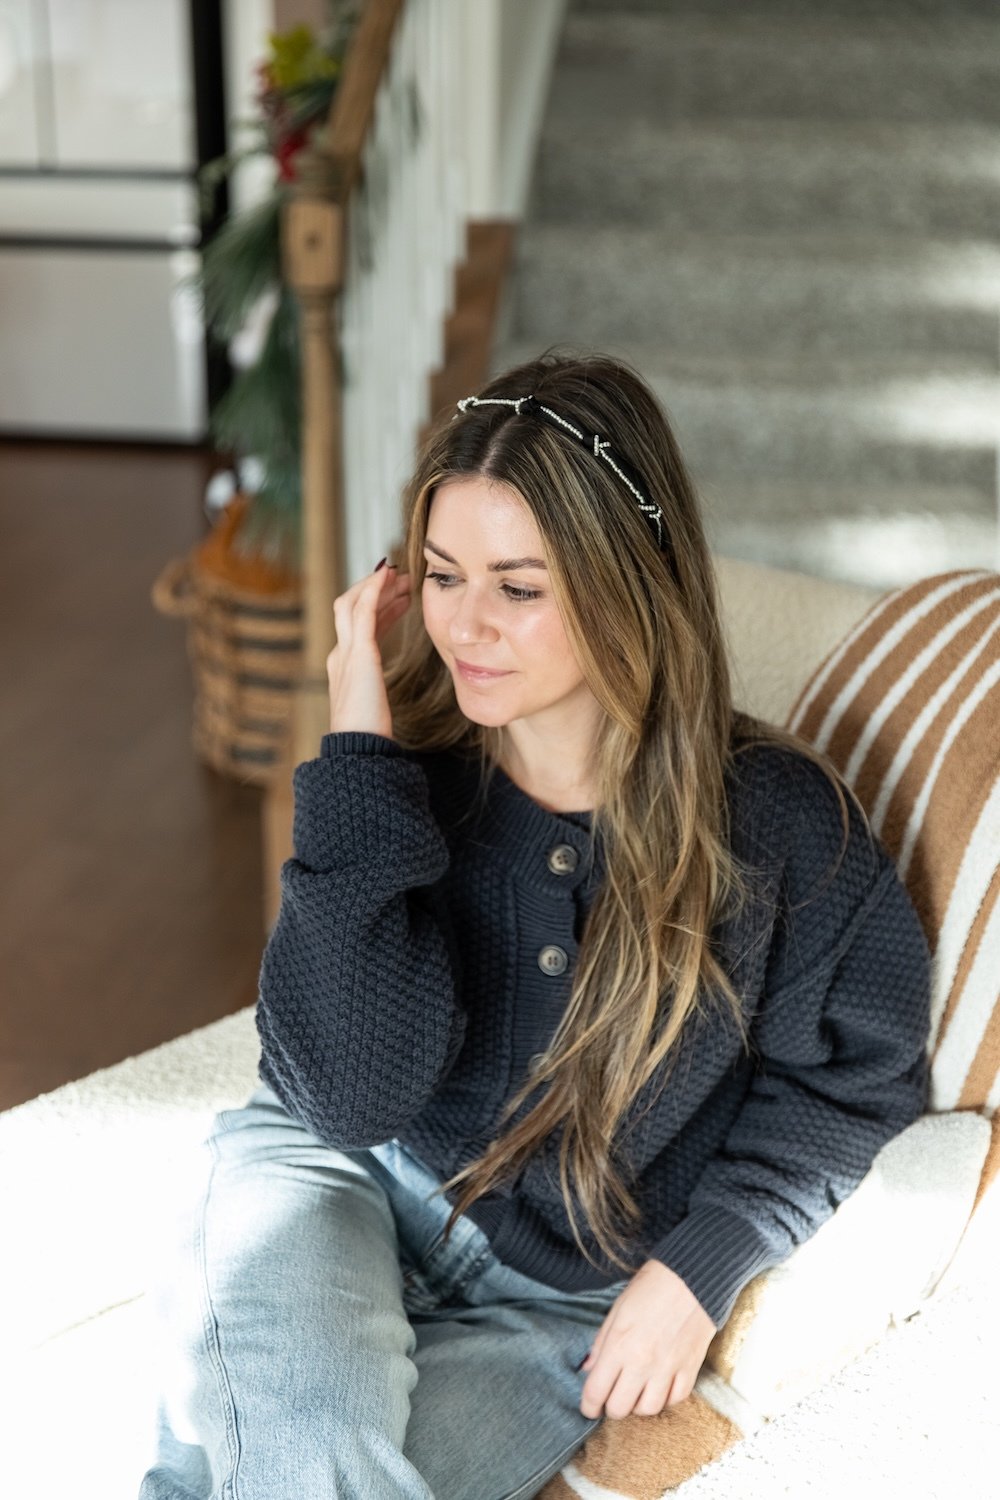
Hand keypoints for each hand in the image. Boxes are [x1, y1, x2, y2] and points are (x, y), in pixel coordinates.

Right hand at [327, 563, 412, 737]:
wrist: (359, 748)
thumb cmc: (371, 737)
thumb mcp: (375, 707)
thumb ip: (378, 692)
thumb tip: (384, 691)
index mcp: (344, 668)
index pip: (360, 627)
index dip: (379, 607)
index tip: (401, 596)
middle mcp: (340, 655)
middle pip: (351, 609)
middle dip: (376, 590)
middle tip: (403, 578)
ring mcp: (345, 652)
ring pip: (352, 604)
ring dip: (376, 585)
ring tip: (401, 575)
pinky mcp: (357, 653)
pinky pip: (362, 611)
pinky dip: (373, 589)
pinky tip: (387, 575)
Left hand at [578, 1259, 714, 1419]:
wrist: (691, 1277)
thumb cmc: (650, 1288)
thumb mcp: (617, 1310)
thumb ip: (601, 1343)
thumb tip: (589, 1369)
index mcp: (619, 1345)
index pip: (596, 1392)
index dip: (588, 1405)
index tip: (589, 1407)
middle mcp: (642, 1363)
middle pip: (620, 1408)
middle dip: (610, 1407)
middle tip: (611, 1397)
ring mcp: (668, 1369)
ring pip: (648, 1410)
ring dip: (638, 1406)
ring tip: (635, 1392)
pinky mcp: (690, 1369)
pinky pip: (675, 1400)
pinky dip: (665, 1399)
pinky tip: (659, 1387)